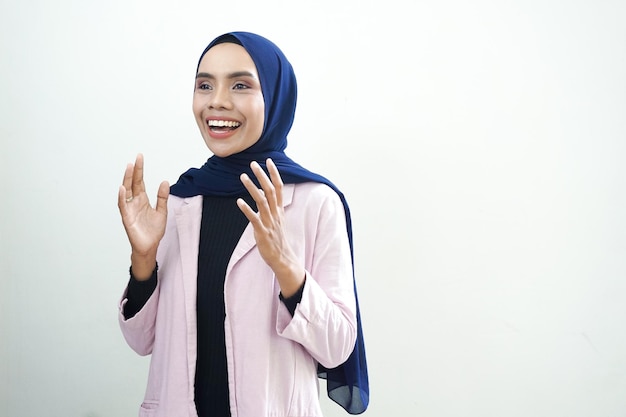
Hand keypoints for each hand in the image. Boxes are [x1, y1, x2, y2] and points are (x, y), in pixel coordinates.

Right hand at [118, 153, 168, 278]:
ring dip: (127, 180)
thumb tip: (165, 182)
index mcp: (142, 200)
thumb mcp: (162, 211)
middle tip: (136, 159)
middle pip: (133, 183)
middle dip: (134, 171)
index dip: (140, 170)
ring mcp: (129, 209)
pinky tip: (123, 188)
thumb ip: (162, 197)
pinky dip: (122, 197)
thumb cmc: (153, 231)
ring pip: (126, 192)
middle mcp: (134, 202)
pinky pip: (123, 206)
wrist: (150, 247)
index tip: (140, 157)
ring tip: (129, 168)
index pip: (140, 181)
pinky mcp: (127, 218)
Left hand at [237, 159, 304, 296]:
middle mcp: (275, 213)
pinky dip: (246, 209)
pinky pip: (254, 219)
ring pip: (261, 201)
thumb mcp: (276, 219)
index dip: (274, 173)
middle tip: (253, 163)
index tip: (268, 161)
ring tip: (242, 176)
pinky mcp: (262, 232)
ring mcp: (269, 222)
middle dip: (262, 175)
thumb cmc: (277, 238)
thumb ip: (270, 205)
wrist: (282, 258)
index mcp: (279, 209)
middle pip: (270, 190)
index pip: (278, 187)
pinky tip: (238, 201)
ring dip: (251, 187)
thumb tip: (260, 190)